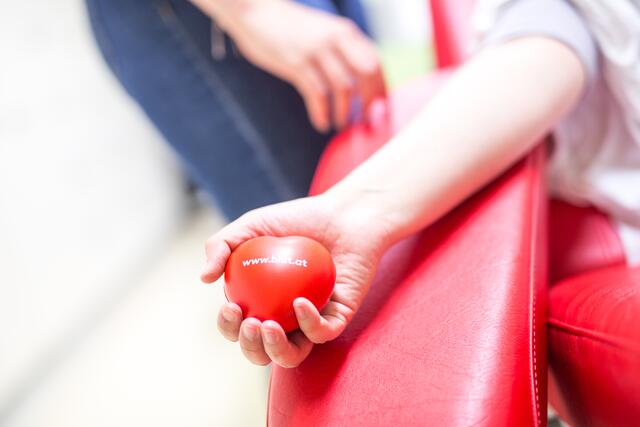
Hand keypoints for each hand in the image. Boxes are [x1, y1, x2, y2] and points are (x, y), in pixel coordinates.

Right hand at [201, 194, 391, 367]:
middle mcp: (284, 319)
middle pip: (261, 351)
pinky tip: (299, 303)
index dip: (228, 326)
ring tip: (268, 326)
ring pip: (292, 355)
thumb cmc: (296, 219)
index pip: (238, 327)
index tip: (231, 306)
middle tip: (250, 322)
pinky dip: (309, 324)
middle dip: (249, 346)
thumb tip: (204, 278)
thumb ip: (221, 245)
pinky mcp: (339, 318)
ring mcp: (311, 322)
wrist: (343, 214)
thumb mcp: (251, 226)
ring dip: (275, 350)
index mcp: (259, 303)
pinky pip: (323, 333)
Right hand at [204, 0, 385, 131]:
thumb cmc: (291, 28)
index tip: (380, 108)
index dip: (381, 88)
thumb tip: (362, 78)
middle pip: (365, 74)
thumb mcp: (324, 31)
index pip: (375, 62)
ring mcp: (316, 51)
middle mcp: (335, 39)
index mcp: (345, 31)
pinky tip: (321, 124)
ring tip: (340, 126)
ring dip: (344, 112)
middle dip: (369, 102)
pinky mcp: (296, 63)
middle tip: (364, 121)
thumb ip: (343, 49)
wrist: (256, 12)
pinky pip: (316, 94)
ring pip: (343, 88)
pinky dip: (321, 113)